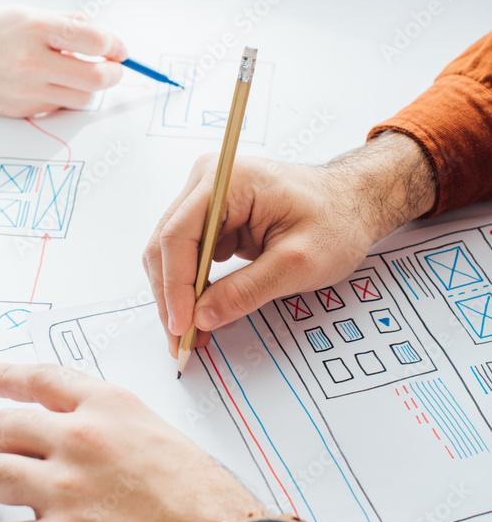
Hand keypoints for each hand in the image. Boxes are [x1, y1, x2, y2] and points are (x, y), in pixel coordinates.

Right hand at [0, 8, 125, 115]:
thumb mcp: (23, 12)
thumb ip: (63, 23)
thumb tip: (98, 35)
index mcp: (35, 28)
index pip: (96, 41)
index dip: (115, 46)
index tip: (118, 49)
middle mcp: (32, 61)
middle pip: (96, 78)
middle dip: (113, 74)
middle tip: (112, 68)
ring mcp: (26, 90)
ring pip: (82, 98)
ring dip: (87, 88)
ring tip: (74, 73)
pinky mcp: (21, 110)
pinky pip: (58, 107)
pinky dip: (62, 97)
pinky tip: (48, 84)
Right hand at [143, 135, 435, 355]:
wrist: (354, 204)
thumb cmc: (337, 220)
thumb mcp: (298, 262)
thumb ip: (247, 290)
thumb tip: (203, 317)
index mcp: (227, 180)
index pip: (179, 234)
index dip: (175, 285)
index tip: (181, 325)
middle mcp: (207, 182)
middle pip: (167, 244)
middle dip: (172, 296)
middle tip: (181, 342)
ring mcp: (207, 199)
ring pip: (171, 253)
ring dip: (178, 296)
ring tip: (191, 335)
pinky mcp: (214, 218)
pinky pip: (189, 256)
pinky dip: (192, 288)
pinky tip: (201, 314)